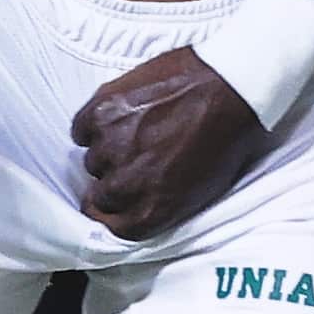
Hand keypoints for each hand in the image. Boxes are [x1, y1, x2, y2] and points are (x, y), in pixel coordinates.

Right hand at [74, 46, 267, 239]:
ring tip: (135, 129)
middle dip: (112, 181)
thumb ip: (162, 204)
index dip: (111, 214)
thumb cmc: (226, 137)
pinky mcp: (102, 110)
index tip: (112, 203)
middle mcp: (125, 183)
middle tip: (131, 159)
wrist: (231, 86)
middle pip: (99, 194)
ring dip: (108, 148)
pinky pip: (82, 127)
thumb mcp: (202, 190)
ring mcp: (110, 145)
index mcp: (152, 209)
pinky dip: (96, 122)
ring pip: (92, 157)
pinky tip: (120, 113)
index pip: (111, 227)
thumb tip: (138, 204)